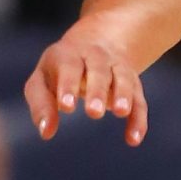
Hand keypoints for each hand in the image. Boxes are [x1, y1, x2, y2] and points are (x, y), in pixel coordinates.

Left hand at [22, 26, 148, 144]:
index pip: (69, 67)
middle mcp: (96, 57)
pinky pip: (139, 100)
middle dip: (97, 91)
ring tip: (120, 112)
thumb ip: (41, 104)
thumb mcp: (42, 80)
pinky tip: (133, 139)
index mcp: (69, 55)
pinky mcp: (133, 83)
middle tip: (94, 112)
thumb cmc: (59, 69)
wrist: (98, 40)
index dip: (68, 86)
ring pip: (123, 80)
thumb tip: (46, 132)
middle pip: (99, 71)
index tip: (66, 107)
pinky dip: (138, 119)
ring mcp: (117, 68)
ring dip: (123, 95)